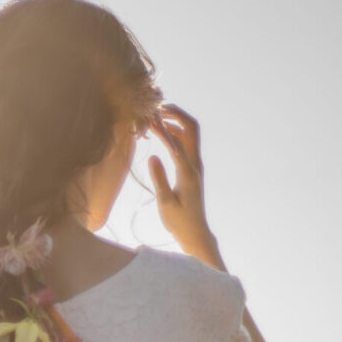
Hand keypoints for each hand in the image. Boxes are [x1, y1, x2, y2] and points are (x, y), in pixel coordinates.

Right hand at [146, 104, 220, 266]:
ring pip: (190, 133)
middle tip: (157, 109)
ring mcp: (196, 164)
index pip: (175, 142)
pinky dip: (175, 132)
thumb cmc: (179, 221)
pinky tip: (161, 132)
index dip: (161, 129)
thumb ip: (159, 178)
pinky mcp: (192, 168)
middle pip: (191, 128)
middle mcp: (195, 164)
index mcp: (188, 172)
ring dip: (176, 121)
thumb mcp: (165, 202)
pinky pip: (186, 142)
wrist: (195, 232)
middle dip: (176, 114)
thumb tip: (152, 156)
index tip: (146, 119)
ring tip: (156, 116)